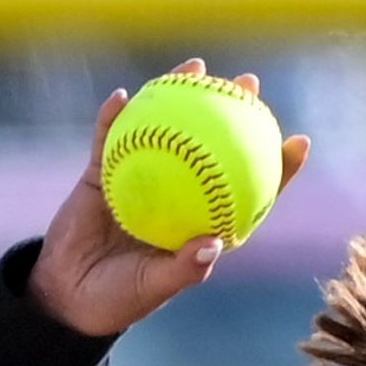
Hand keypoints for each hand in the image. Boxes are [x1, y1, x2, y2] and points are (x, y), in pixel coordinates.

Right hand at [27, 65, 313, 339]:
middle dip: (234, 109)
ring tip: (193, 66)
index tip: (298, 142)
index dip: (275, 166)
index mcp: (200, 221)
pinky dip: (114, 118)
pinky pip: (109, 139)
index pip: (247, 189)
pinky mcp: (103, 173)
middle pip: (212, 144)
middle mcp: (177, 193)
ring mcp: (141, 178)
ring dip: (180, 94)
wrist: (67, 297)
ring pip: (166, 128)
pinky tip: (122, 97)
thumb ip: (182, 269)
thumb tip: (213, 244)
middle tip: (249, 83)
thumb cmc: (118, 300)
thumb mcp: (152, 289)